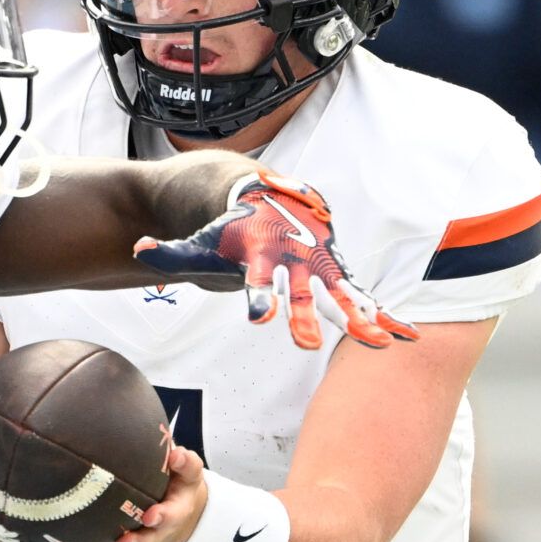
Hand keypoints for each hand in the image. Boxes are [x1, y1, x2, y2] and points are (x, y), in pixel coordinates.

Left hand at [60, 445, 208, 541]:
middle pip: (144, 541)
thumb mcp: (188, 471)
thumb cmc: (180, 484)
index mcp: (174, 513)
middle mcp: (155, 531)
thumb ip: (184, 462)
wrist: (180, 507)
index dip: (162, 516)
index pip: (170, 515)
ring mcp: (137, 539)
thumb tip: (175, 454)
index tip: (151, 516)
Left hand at [135, 170, 418, 349]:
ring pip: (337, 292)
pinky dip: (379, 311)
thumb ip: (172, 252)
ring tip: (377, 340)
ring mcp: (317, 264)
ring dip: (356, 315)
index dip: (258, 296)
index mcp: (259, 251)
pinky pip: (358, 293)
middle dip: (304, 315)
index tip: (260, 318)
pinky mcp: (333, 270)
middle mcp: (292, 258)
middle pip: (298, 291)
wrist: (269, 195)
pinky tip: (402, 334)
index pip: (255, 277)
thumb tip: (139, 249)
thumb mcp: (199, 241)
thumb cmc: (229, 226)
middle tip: (306, 346)